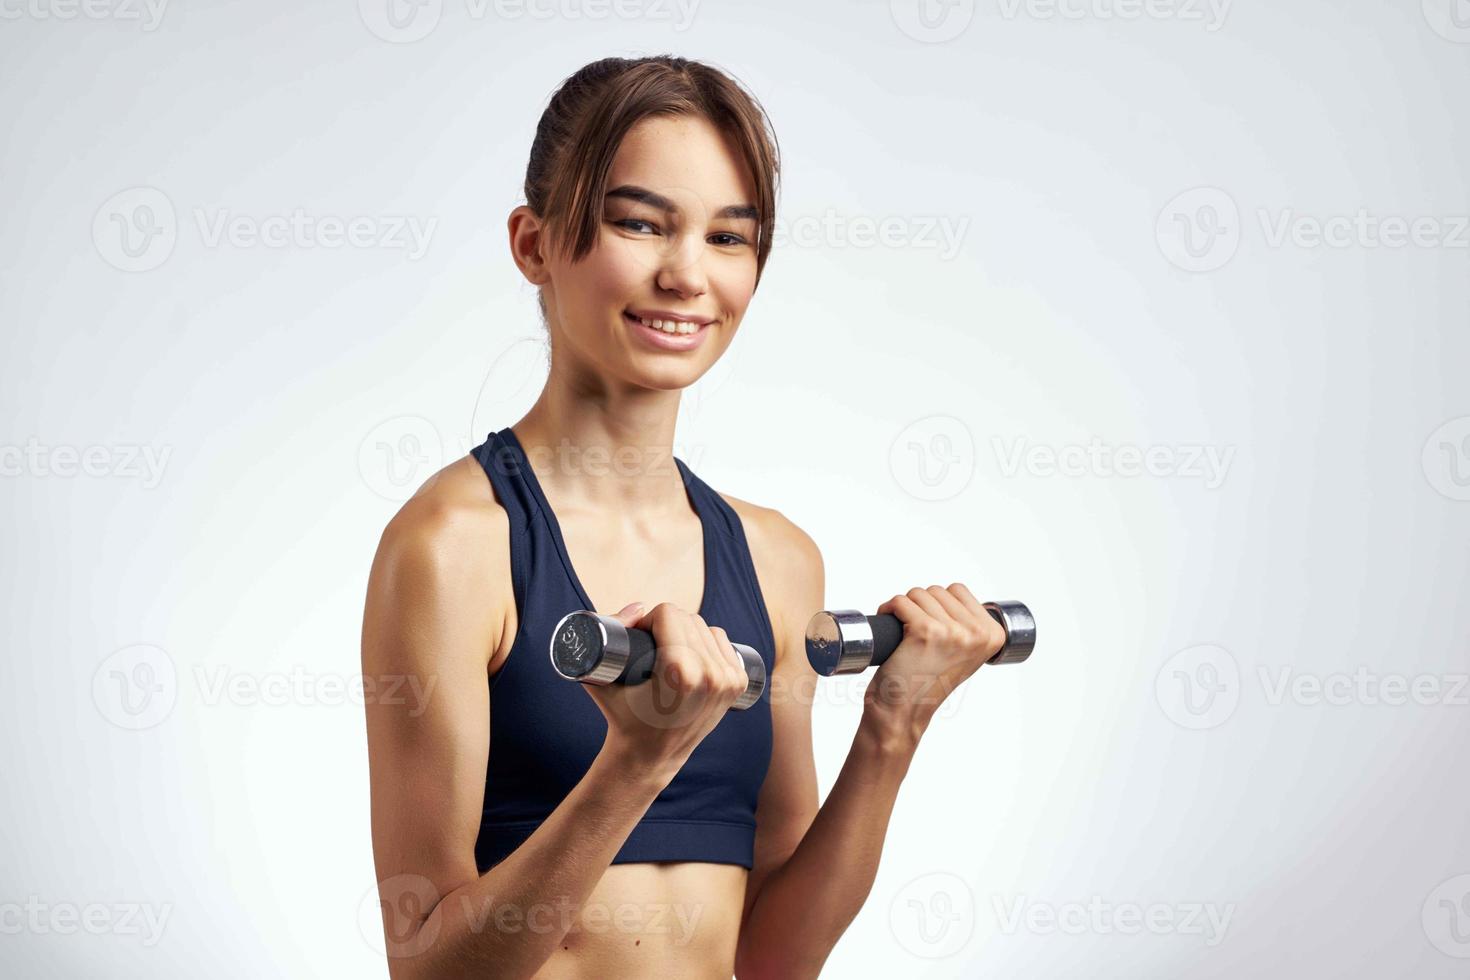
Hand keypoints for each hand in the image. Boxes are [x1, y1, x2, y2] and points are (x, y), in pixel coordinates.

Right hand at [582, 601, 749, 781]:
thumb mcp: (603, 681)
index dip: (648, 618)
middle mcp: (709, 673)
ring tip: (669, 647)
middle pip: (687, 618)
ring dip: (687, 630)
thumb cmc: (622, 718)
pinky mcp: (736, 684)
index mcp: (680, 670)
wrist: (650, 758)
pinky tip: (693, 651)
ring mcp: (727, 679)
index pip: (668, 614)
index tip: (638, 634)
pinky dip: (707, 640)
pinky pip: (722, 641)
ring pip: (706, 627)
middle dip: (666, 623)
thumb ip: (610, 636)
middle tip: (650, 641)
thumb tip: (637, 607)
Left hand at [867, 583, 1006, 735]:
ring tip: (904, 633)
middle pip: (938, 590)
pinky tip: (891, 626)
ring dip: (904, 608)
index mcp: (993, 635)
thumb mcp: (965, 655)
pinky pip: (900, 601)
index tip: (933, 626)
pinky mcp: (925, 631)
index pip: (959, 590)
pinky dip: (888, 609)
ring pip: (918, 594)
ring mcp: (952, 632)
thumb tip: (956, 597)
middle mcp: (977, 633)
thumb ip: (970, 627)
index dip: (940, 604)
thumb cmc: (927, 682)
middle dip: (921, 606)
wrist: (903, 711)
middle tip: (916, 633)